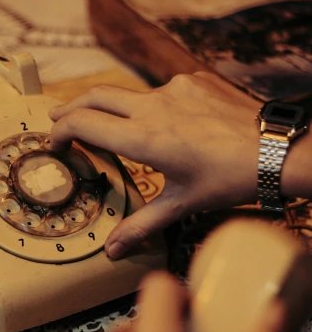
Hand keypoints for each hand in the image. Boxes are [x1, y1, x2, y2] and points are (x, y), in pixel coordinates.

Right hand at [49, 72, 259, 258]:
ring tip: (108, 123)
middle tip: (58, 120)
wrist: (276, 148)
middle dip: (71, 108)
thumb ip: (141, 225)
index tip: (55, 143)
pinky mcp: (192, 80)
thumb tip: (112, 251)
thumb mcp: (182, 204)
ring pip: (127, 93)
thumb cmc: (229, 178)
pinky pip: (160, 90)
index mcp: (143, 139)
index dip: (61, 131)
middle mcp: (152, 107)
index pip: (83, 123)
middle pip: (94, 97)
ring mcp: (173, 89)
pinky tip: (163, 122)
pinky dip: (150, 104)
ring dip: (111, 107)